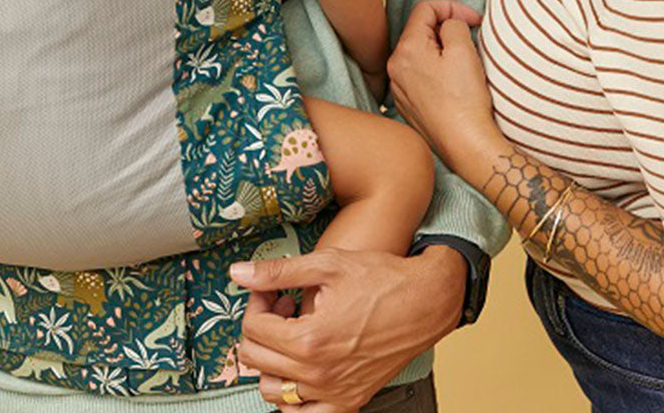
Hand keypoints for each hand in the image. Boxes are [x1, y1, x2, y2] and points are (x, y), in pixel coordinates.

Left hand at [232, 245, 466, 410]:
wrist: (425, 301)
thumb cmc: (381, 279)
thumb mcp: (327, 264)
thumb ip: (278, 271)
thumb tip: (237, 274)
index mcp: (310, 339)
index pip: (254, 328)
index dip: (256, 302)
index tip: (271, 289)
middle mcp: (318, 373)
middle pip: (257, 359)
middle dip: (260, 327)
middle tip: (280, 305)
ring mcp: (334, 392)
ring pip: (273, 392)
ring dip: (271, 361)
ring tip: (292, 332)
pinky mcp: (349, 401)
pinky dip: (293, 397)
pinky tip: (301, 367)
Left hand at [388, 0, 505, 183]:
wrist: (466, 146)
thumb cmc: (465, 100)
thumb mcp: (463, 49)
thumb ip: (453, 24)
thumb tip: (449, 24)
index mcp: (406, 50)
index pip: (424, 9)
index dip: (452, 7)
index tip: (473, 20)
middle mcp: (395, 68)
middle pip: (420, 31)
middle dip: (446, 29)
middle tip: (470, 39)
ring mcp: (399, 88)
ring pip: (420, 54)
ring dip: (441, 50)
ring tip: (463, 63)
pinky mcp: (408, 105)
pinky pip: (419, 76)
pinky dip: (435, 71)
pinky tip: (454, 84)